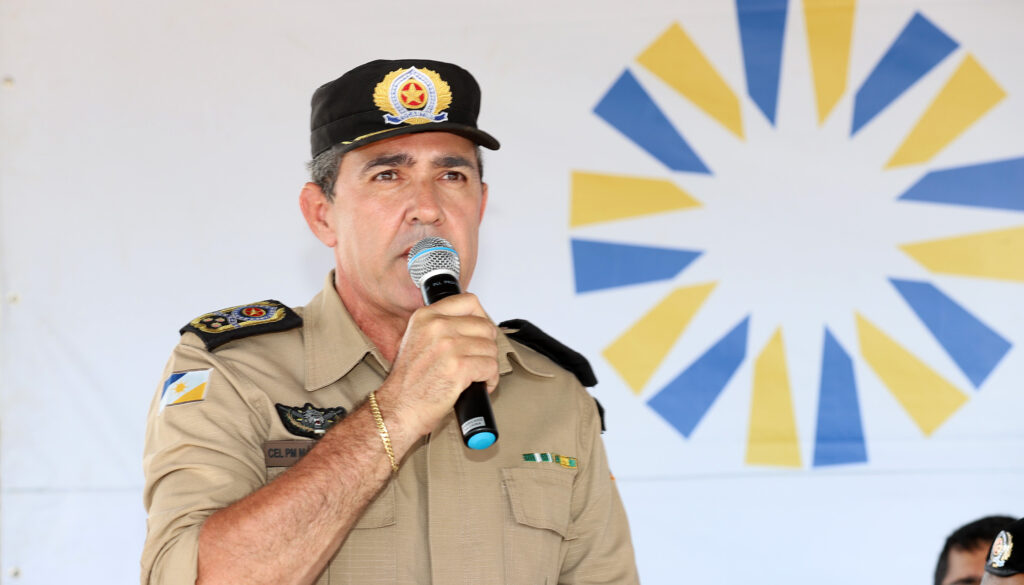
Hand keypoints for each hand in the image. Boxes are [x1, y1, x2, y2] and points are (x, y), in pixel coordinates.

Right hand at [376, 293, 498, 443]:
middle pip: (485, 326)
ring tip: (477, 375)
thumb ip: (440, 326)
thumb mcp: (416, 339)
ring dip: (489, 364)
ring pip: (490, 348)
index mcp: (426, 316)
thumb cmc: (408, 381)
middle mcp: (437, 327)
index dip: (481, 317)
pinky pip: (491, 367)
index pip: (469, 301)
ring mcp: (448, 346)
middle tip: (478, 359)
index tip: (480, 332)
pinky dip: (490, 379)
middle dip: (486, 346)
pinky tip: (480, 385)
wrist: (398, 408)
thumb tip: (472, 323)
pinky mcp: (459, 367)